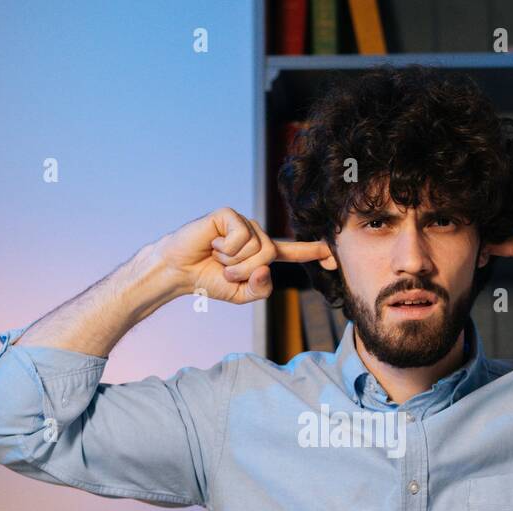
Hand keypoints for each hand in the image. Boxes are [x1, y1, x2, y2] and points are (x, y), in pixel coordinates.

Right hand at [153, 207, 330, 304]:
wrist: (179, 271)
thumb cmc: (208, 280)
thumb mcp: (240, 294)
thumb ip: (260, 289)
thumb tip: (265, 268)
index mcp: (263, 254)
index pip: (293, 252)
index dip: (313, 252)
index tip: (333, 253)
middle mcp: (257, 236)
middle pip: (270, 255)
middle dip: (244, 270)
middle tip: (224, 270)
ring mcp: (244, 224)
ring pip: (256, 247)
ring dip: (232, 261)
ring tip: (216, 257)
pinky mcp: (229, 215)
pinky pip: (241, 237)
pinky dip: (225, 248)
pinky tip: (212, 244)